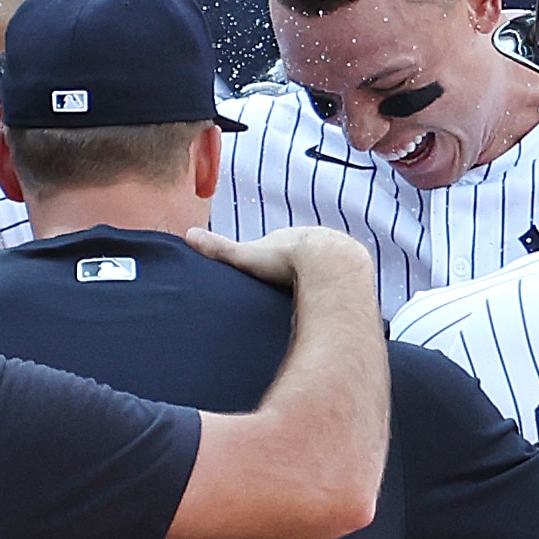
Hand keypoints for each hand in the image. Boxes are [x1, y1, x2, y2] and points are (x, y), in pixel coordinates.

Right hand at [190, 224, 375, 298]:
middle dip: (292, 272)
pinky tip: (326, 304)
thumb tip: (188, 235)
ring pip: (322, 268)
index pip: (274, 248)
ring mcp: (333, 253)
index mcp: (287, 238)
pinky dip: (331, 288)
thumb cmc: (286, 260)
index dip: (266, 263)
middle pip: (299, 257)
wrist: (328, 263)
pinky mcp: (349, 270)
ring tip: (305, 301)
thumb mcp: (245, 256)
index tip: (262, 278)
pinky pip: (338, 279)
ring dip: (315, 280)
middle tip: (282, 291)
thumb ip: (219, 249)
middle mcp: (311, 241)